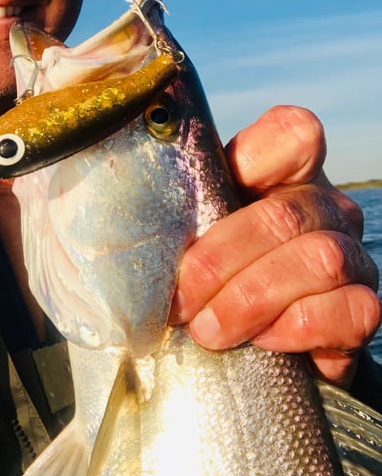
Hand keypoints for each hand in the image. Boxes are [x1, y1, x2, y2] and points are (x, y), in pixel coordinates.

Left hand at [169, 105, 380, 387]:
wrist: (243, 342)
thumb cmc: (207, 273)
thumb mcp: (184, 230)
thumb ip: (170, 206)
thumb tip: (117, 193)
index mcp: (282, 173)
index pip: (294, 133)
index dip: (260, 154)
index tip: (211, 189)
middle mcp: (324, 207)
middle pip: (286, 214)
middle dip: (222, 262)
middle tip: (181, 302)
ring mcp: (351, 256)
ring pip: (320, 261)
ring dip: (251, 300)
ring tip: (208, 330)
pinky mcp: (361, 310)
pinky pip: (348, 311)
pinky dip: (295, 328)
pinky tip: (260, 341)